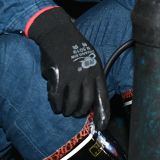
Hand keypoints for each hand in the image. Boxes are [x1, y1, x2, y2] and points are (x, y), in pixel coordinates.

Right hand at [27, 6, 110, 129]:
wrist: (57, 33)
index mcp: (97, 70)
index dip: (103, 114)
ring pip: (71, 103)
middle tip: (75, 113)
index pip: (102, 97)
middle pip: (86, 103)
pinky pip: (57, 97)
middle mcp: (86, 74)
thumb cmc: (74, 46)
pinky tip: (56, 105)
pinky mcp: (58, 77)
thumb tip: (93, 98)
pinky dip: (56, 104)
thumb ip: (93, 76)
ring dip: (68, 110)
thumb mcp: (90, 57)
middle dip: (80, 112)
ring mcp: (72, 76)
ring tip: (65, 111)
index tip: (101, 126)